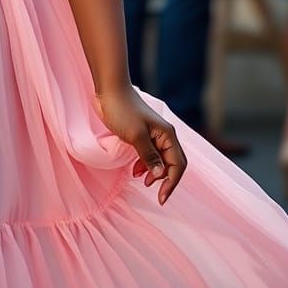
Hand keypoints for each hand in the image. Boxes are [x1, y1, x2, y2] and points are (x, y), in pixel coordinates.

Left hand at [95, 87, 186, 204]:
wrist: (109, 90)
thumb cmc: (122, 110)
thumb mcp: (136, 136)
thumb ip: (149, 156)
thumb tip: (160, 174)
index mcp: (168, 135)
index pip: (177, 165)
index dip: (171, 183)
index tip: (160, 198)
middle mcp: (164, 136)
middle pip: (172, 163)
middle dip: (164, 179)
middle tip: (150, 189)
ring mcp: (152, 135)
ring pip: (160, 159)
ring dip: (153, 171)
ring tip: (140, 178)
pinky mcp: (141, 134)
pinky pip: (149, 154)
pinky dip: (144, 164)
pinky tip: (135, 169)